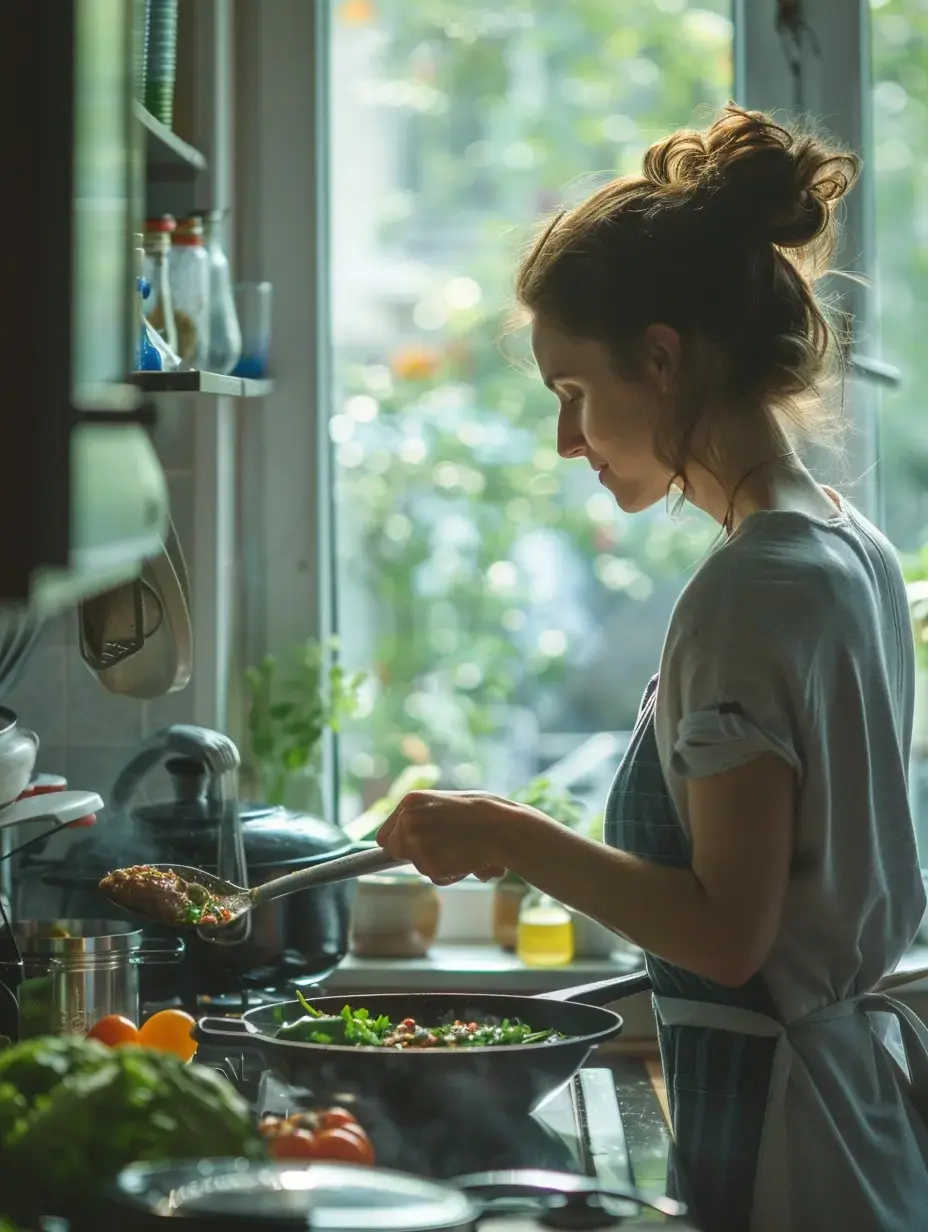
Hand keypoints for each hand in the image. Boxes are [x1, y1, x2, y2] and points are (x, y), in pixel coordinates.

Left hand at [376, 790, 520, 884]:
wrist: (503, 827)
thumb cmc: (484, 812)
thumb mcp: (446, 803)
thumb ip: (424, 818)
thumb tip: (406, 839)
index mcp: (411, 802)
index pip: (386, 835)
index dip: (400, 844)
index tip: (411, 849)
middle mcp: (407, 821)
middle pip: (396, 852)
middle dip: (417, 855)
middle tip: (444, 849)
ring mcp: (416, 843)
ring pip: (419, 866)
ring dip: (439, 865)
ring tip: (463, 851)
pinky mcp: (428, 864)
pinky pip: (436, 877)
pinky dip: (451, 874)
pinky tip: (467, 860)